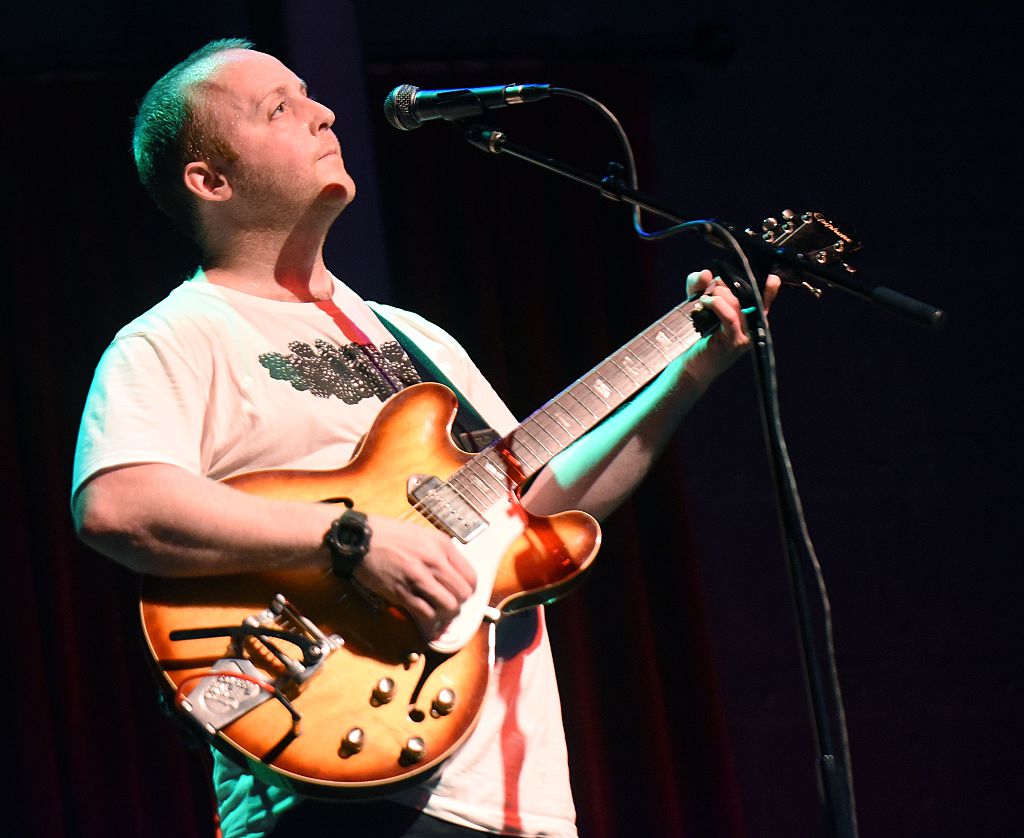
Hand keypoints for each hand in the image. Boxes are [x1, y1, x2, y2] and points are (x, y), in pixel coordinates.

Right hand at [353, 514, 476, 638]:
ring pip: (448, 607)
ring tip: (438, 615)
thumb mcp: (421, 535)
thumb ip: (440, 552)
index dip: (468, 591)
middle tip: (449, 607)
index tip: (460, 595)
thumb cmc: (388, 535)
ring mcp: (418, 577)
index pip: (471, 577)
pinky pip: (426, 614)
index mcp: (441, 545)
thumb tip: (453, 574)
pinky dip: (429, 623)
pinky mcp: (401, 592)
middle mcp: (434, 560)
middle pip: (463, 594)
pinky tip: (427, 623)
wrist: (359, 539)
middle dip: (459, 605)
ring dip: (446, 615)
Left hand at [678, 268, 780, 387]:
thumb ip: (699, 285)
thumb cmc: (696, 335)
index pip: (765, 294)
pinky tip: (705, 302)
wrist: (691, 365)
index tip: (766, 276)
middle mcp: (754, 324)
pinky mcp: (735, 341)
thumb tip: (706, 273)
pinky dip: (716, 304)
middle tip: (706, 290)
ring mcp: (747, 334)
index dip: (768, 285)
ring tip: (703, 299)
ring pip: (737, 302)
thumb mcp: (696, 303)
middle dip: (723, 284)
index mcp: (751, 314)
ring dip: (717, 294)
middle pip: (745, 292)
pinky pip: (730, 316)